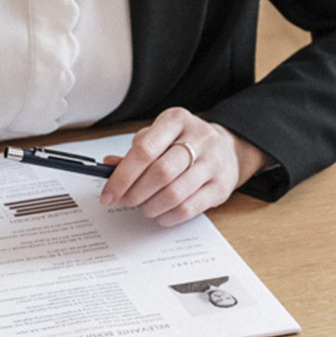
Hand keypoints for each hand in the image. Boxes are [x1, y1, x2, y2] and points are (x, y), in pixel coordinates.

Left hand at [98, 108, 265, 225]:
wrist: (226, 148)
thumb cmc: (185, 142)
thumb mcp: (159, 137)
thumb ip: (135, 152)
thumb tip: (109, 167)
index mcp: (176, 120)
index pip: (144, 150)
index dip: (122, 176)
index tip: (108, 193)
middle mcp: (198, 138)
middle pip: (160, 173)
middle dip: (135, 193)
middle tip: (124, 201)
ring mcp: (213, 163)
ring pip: (174, 193)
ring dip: (151, 206)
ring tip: (143, 207)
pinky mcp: (221, 186)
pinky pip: (189, 208)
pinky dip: (168, 216)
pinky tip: (160, 214)